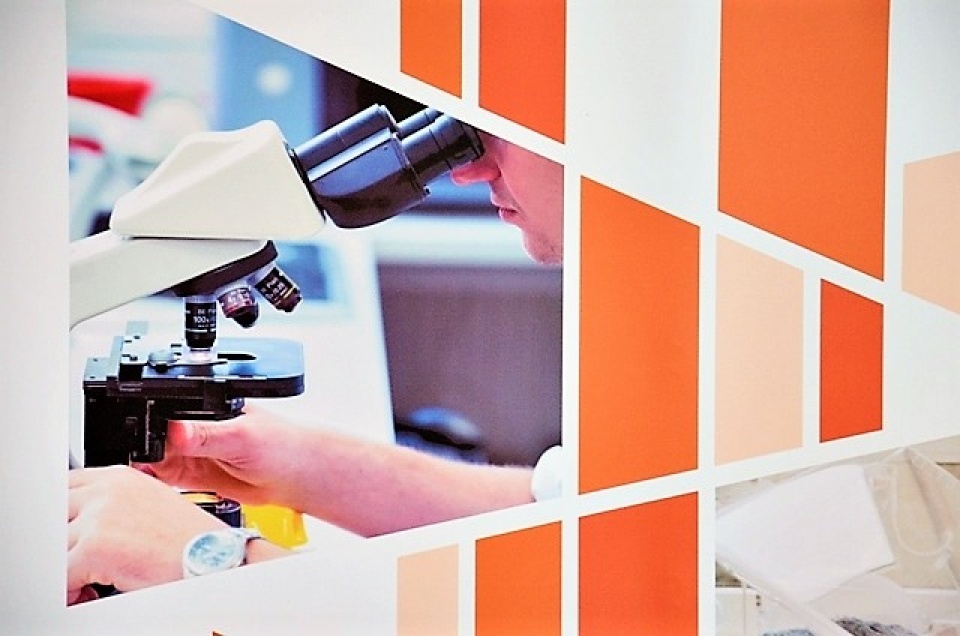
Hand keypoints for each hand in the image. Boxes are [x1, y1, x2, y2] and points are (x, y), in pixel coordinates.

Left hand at [68, 465, 227, 602]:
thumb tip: (82, 523)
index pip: (65, 486)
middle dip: (61, 543)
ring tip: (84, 585)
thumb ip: (114, 505)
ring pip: (55, 547)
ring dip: (65, 570)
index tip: (65, 536)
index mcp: (120, 477)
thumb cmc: (191, 541)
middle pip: (53, 514)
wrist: (212, 560)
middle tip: (73, 565)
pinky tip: (86, 594)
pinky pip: (61, 575)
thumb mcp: (150, 506)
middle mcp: (107, 491)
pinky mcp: (94, 547)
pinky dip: (69, 591)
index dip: (63, 516)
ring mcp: (98, 517)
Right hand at [137, 404, 307, 507]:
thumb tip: (177, 430)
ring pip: (153, 458)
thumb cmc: (282, 446)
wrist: (296, 476)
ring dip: (146, 468)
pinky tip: (154, 487)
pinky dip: (155, 483)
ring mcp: (193, 452)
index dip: (148, 428)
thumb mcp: (241, 436)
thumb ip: (207, 435)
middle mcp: (195, 428)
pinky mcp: (193, 475)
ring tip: (148, 477)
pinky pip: (163, 478)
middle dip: (142, 449)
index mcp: (205, 407)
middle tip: (142, 465)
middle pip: (153, 437)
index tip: (140, 445)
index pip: (165, 413)